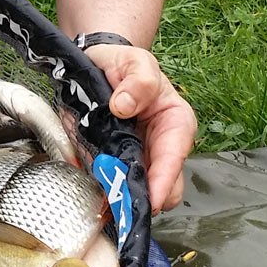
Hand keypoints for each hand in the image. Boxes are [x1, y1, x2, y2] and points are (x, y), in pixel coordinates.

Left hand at [81, 43, 196, 212]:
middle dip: (143, 198)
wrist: (96, 65)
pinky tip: (91, 191)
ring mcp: (137, 158)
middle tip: (120, 204)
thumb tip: (125, 105)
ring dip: (122, 199)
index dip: (163, 180)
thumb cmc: (122, 63)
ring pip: (137, 191)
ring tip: (104, 202)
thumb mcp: (134, 61)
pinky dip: (101, 191)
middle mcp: (160, 146)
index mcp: (175, 123)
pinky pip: (110, 185)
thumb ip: (138, 80)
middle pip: (162, 186)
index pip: (174, 157)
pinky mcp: (113, 163)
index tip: (151, 198)